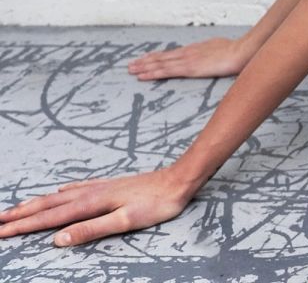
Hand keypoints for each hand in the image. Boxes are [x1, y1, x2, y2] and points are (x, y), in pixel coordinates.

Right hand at [0, 167, 196, 247]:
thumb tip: (58, 239)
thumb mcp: (125, 221)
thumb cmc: (157, 203)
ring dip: (36, 204)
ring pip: (59, 197)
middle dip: (21, 214)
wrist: (179, 180)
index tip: (1, 233)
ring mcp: (100, 187)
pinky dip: (60, 193)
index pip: (50, 218)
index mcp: (90, 203)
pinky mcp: (110, 186)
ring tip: (17, 208)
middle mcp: (90, 193)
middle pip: (48, 206)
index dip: (24, 226)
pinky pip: (76, 189)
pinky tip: (59, 192)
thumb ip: (91, 229)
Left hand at [127, 37, 249, 79]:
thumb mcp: (223, 50)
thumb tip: (215, 57)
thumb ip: (215, 54)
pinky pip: (166, 71)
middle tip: (131, 65)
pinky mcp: (188, 68)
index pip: (173, 53)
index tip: (147, 58)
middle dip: (146, 61)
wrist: (241, 52)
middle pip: (162, 57)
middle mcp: (188, 52)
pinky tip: (142, 76)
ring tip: (131, 69)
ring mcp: (187, 60)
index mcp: (196, 49)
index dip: (159, 56)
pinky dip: (152, 73)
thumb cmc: (236, 52)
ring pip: (160, 63)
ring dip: (144, 66)